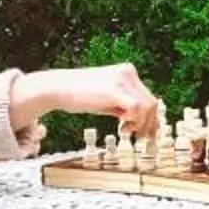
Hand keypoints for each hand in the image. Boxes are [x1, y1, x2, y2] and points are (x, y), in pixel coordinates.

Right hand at [10, 59, 159, 138]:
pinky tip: (121, 127)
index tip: (146, 133)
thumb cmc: (79, 96)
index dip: (151, 117)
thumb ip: (125, 106)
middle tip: (140, 137)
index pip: (148, 96)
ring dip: (140, 124)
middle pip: (151, 102)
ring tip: (124, 130)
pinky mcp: (115, 90)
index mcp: (127, 72)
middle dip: (149, 123)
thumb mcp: (107, 99)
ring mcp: (122, 79)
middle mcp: (128, 72)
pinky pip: (137, 108)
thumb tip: (143, 123)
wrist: (57, 88)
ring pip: (147, 106)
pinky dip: (134, 121)